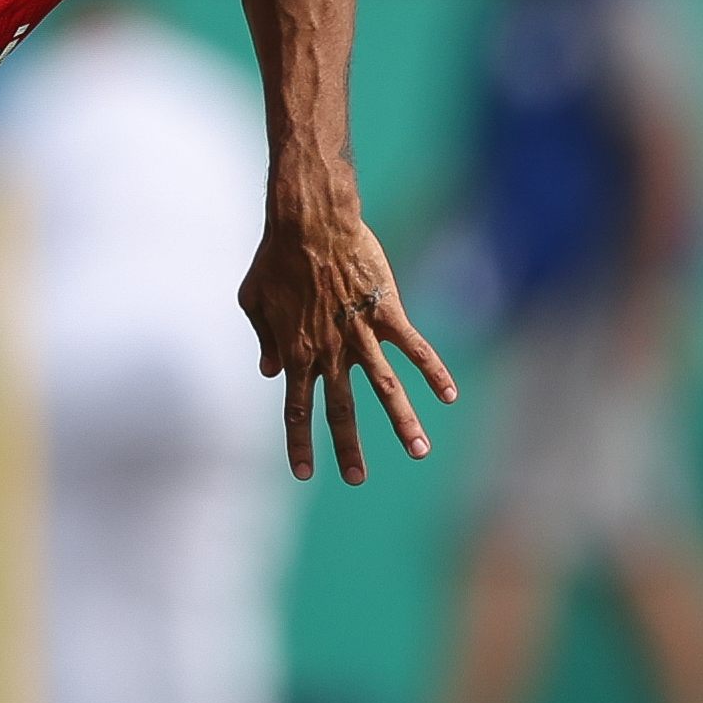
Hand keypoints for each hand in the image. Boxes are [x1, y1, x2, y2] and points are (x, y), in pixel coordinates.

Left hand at [238, 213, 456, 482]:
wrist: (309, 223)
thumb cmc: (275, 257)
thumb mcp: (253, 301)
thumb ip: (263, 339)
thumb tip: (269, 371)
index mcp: (295, 353)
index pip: (295, 409)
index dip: (299, 442)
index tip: (303, 473)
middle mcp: (329, 352)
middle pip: (340, 410)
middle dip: (347, 449)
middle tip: (356, 479)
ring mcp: (361, 335)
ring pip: (385, 389)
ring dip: (403, 423)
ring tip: (419, 452)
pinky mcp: (388, 313)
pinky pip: (415, 348)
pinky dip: (434, 372)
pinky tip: (449, 397)